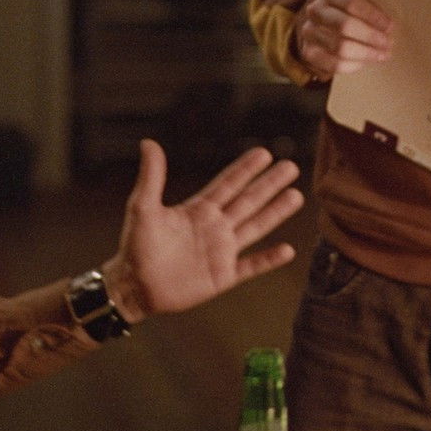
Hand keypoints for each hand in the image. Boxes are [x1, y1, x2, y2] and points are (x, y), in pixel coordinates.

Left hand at [102, 140, 304, 322]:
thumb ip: (152, 177)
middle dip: (269, 184)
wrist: (134, 287)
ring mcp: (221, 251)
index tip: (264, 152)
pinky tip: (288, 250)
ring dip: (276, 212)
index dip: (245, 169)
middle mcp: (215, 227)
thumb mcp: (142, 207)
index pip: (228, 184)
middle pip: (248, 200)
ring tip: (296, 196)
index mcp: (198, 209)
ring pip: (255, 227)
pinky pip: (251, 266)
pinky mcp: (223, 276)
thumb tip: (148, 143)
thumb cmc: (135, 247)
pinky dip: (269, 259)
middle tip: (291, 166)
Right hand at [294, 0, 392, 79]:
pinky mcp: (308, 52)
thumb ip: (372, 6)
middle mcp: (315, 10)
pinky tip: (366, 62)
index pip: (351, 2)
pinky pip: (333, 64)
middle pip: (344, 25)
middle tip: (388, 43)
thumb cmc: (349, 9)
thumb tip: (391, 26)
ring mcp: (309, 32)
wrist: (321, 21)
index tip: (390, 26)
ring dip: (365, 53)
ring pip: (339, 47)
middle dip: (370, 36)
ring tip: (381, 54)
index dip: (372, 16)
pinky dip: (353, 65)